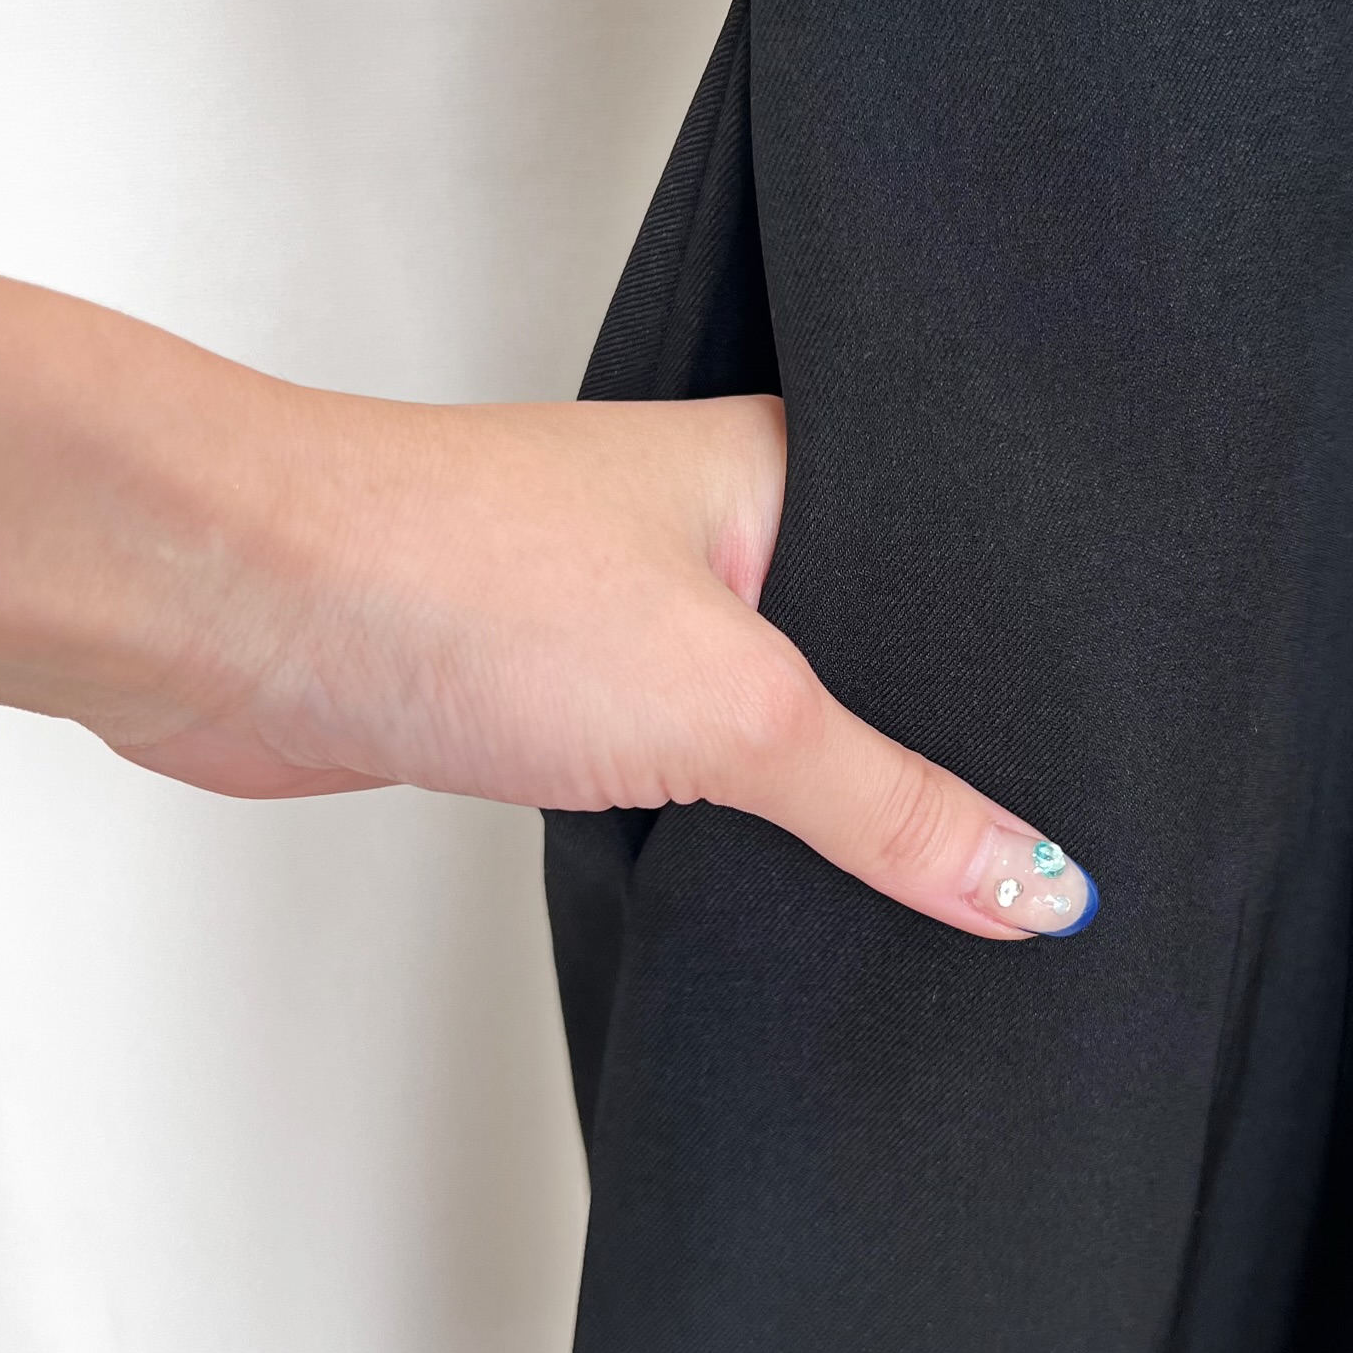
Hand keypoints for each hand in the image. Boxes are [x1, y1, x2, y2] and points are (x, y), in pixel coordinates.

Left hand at [0, 262, 1096, 939]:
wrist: (233, 610)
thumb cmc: (446, 569)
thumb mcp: (729, 703)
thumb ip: (889, 803)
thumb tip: (1034, 882)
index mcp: (788, 469)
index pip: (968, 567)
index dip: (1041, 672)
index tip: (1118, 783)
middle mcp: (716, 528)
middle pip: (878, 655)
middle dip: (933, 754)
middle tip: (1032, 857)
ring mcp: (631, 610)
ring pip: (778, 718)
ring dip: (822, 792)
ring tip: (922, 874)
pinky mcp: (558, 694)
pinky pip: (690, 765)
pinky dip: (733, 820)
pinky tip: (776, 869)